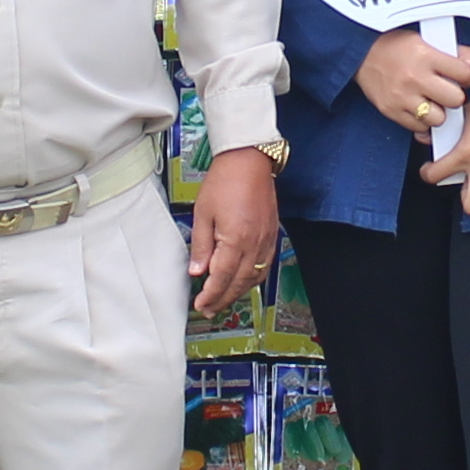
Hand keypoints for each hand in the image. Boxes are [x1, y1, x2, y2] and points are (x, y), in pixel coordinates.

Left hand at [189, 147, 279, 318]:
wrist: (249, 161)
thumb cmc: (224, 181)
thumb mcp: (203, 213)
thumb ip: (201, 245)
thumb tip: (197, 271)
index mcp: (236, 239)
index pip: (221, 277)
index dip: (211, 294)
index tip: (201, 304)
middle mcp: (255, 243)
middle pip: (239, 282)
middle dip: (223, 298)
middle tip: (209, 308)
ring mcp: (266, 240)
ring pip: (254, 277)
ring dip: (238, 292)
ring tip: (223, 299)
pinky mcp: (272, 234)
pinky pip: (265, 265)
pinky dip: (253, 279)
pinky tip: (243, 281)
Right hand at [362, 27, 469, 138]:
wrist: (361, 54)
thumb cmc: (399, 46)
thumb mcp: (430, 41)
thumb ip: (462, 56)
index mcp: (425, 55)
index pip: (463, 74)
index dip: (464, 76)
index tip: (457, 74)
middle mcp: (414, 77)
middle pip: (455, 100)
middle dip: (454, 95)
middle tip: (445, 89)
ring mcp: (402, 97)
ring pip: (439, 118)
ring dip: (439, 111)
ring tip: (431, 100)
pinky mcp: (392, 111)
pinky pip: (420, 127)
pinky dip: (422, 120)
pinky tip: (418, 107)